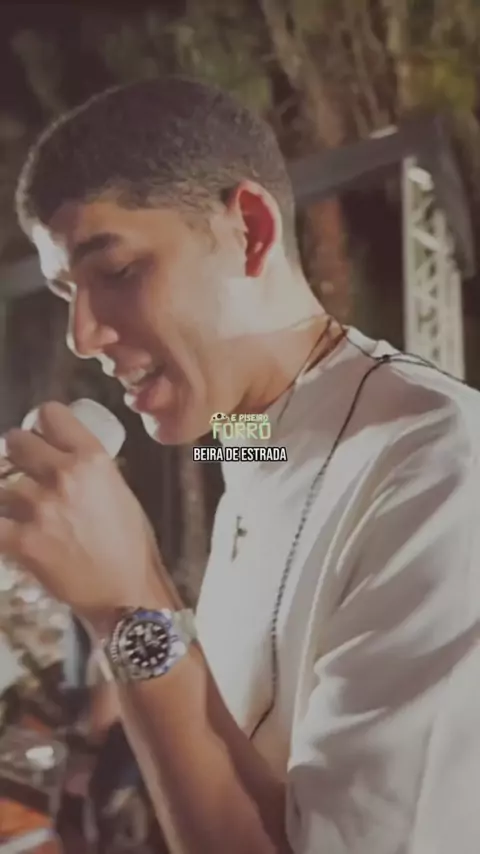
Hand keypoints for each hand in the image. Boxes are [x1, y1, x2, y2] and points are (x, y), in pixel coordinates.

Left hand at [0, 402, 164, 631]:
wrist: (125, 593)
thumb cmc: (130, 545)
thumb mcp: (120, 492)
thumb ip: (89, 469)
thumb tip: (62, 456)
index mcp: (92, 459)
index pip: (50, 414)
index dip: (42, 423)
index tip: (41, 436)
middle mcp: (64, 475)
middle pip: (15, 441)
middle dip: (17, 454)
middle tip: (23, 473)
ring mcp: (39, 507)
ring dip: (6, 496)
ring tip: (19, 510)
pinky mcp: (21, 541)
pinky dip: (1, 525)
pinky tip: (10, 531)